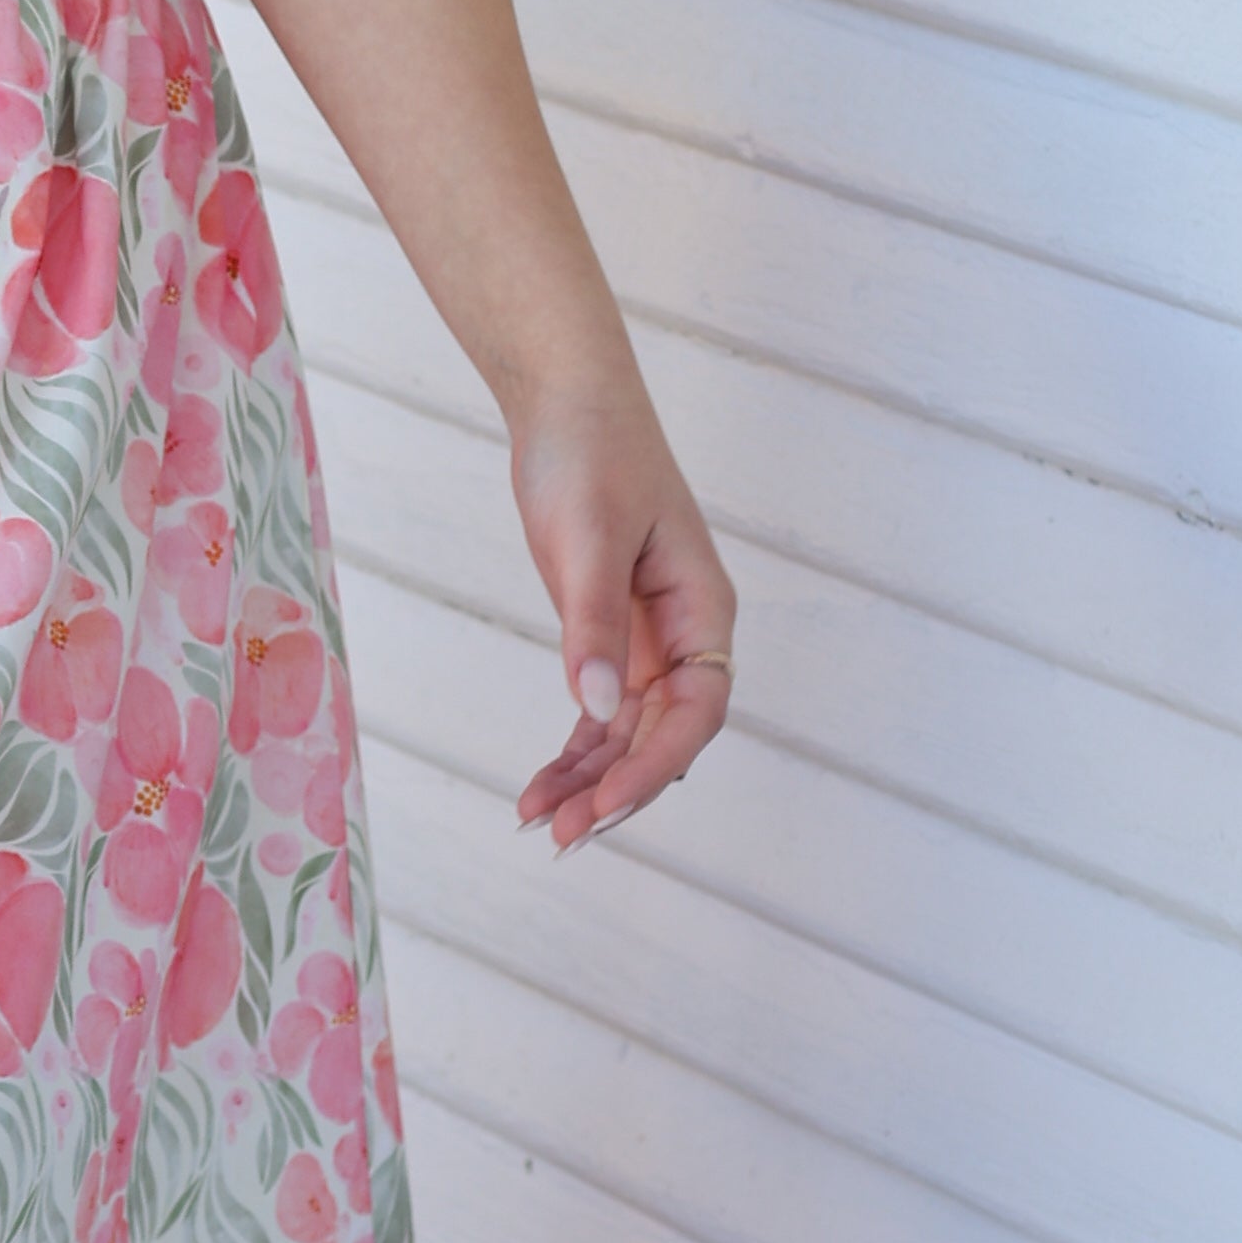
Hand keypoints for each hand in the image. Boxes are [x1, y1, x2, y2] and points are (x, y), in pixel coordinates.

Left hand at [506, 389, 735, 853]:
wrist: (567, 405)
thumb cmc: (591, 457)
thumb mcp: (589, 539)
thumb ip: (592, 624)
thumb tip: (597, 708)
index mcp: (703, 609)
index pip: (697, 711)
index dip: (655, 765)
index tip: (606, 806)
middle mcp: (685, 635)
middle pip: (663, 735)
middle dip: (616, 789)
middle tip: (562, 837)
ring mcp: (647, 641)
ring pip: (627, 734)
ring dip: (589, 782)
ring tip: (538, 823)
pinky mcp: (607, 638)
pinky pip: (599, 714)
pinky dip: (573, 752)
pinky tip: (539, 791)